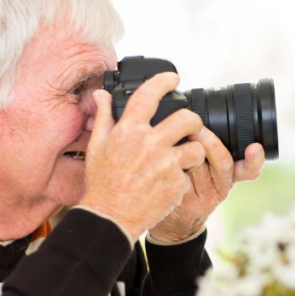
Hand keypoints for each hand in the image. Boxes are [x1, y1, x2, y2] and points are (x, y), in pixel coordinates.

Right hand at [79, 72, 209, 242]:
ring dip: (194, 152)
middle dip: (193, 121)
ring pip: (197, 148)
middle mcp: (149, 144)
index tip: (174, 78)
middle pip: (187, 119)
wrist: (110, 217)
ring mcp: (165, 164)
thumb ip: (104, 117)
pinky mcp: (176, 184)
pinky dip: (182, 178)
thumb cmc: (102, 182)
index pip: (149, 95)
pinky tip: (169, 183)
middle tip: (190, 126)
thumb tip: (101, 93)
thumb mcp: (98, 146)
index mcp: (129, 131)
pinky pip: (189, 174)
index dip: (164, 81)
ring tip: (183, 158)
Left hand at [148, 133, 265, 243]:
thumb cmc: (188, 184)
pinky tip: (166, 159)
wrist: (173, 220)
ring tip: (177, 137)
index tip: (255, 148)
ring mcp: (207, 196)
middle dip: (211, 144)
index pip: (249, 169)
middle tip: (198, 129)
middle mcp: (223, 186)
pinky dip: (176, 166)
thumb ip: (206, 147)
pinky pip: (184, 181)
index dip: (255, 160)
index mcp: (231, 174)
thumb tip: (196, 116)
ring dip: (189, 151)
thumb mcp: (204, 167)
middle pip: (224, 163)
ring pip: (201, 169)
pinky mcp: (191, 204)